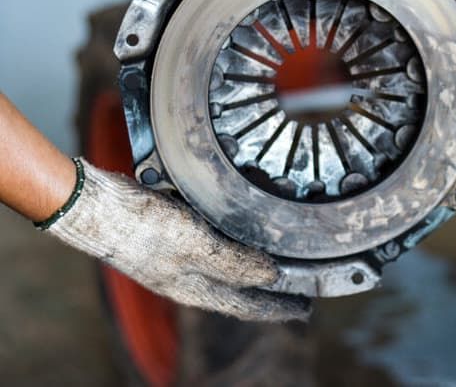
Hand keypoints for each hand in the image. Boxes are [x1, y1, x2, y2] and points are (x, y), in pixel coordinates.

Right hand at [46, 160, 308, 321]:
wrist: (93, 205)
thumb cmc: (140, 228)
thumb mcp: (195, 246)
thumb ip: (234, 263)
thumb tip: (271, 277)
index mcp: (193, 287)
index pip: (245, 305)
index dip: (276, 307)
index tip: (304, 308)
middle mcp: (186, 276)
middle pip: (237, 288)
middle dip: (268, 289)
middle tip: (300, 285)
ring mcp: (175, 256)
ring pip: (224, 265)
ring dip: (252, 263)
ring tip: (279, 257)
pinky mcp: (169, 233)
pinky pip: (210, 242)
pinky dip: (232, 240)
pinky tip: (240, 226)